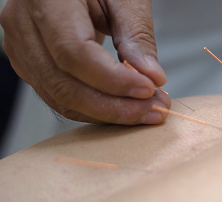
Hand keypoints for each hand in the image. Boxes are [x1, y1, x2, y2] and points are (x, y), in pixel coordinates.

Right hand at [0, 0, 169, 123]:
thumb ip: (136, 35)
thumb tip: (151, 77)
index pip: (74, 51)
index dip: (112, 79)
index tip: (148, 89)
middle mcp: (23, 23)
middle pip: (64, 83)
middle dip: (114, 105)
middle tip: (154, 109)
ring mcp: (21, 46)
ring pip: (60, 97)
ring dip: (107, 113)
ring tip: (145, 111)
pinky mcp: (29, 63)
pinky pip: (59, 97)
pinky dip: (93, 109)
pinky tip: (124, 109)